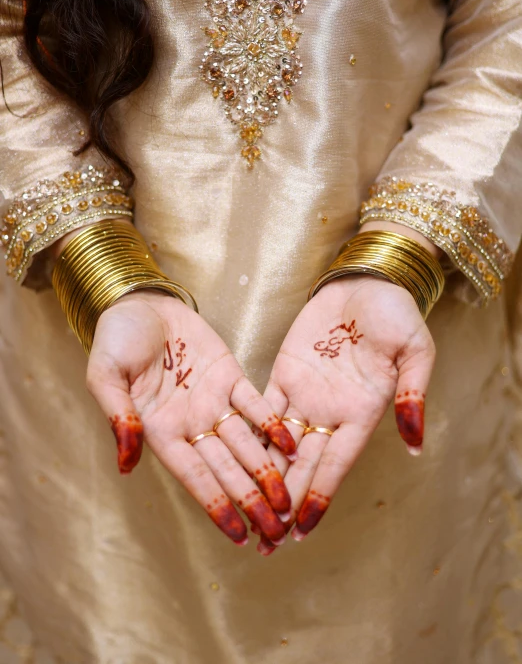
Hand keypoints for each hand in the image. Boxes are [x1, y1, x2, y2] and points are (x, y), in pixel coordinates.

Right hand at [86, 291, 297, 547]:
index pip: (194, 476)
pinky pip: (256, 404)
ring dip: (268, 470)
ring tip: (289, 500)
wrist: (140, 302)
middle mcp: (192, 423)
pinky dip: (273, 423)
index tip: (238, 536)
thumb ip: (118, 417)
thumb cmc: (116, 339)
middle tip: (276, 531)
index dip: (216, 505)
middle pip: (227, 469)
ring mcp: (214, 401)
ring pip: (246, 443)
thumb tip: (126, 463)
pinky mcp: (231, 375)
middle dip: (250, 499)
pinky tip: (292, 444)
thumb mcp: (105, 376)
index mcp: (160, 430)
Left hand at [259, 274, 434, 552]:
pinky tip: (231, 459)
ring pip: (278, 445)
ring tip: (245, 510)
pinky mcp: (283, 374)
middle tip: (266, 540)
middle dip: (285, 501)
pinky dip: (249, 435)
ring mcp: (305, 394)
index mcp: (362, 412)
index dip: (319, 495)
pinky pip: (262, 409)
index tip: (302, 528)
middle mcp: (330, 412)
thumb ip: (412, 394)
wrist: (366, 282)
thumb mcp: (415, 351)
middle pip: (303, 465)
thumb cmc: (396, 314)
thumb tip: (415, 443)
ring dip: (263, 478)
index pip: (336, 463)